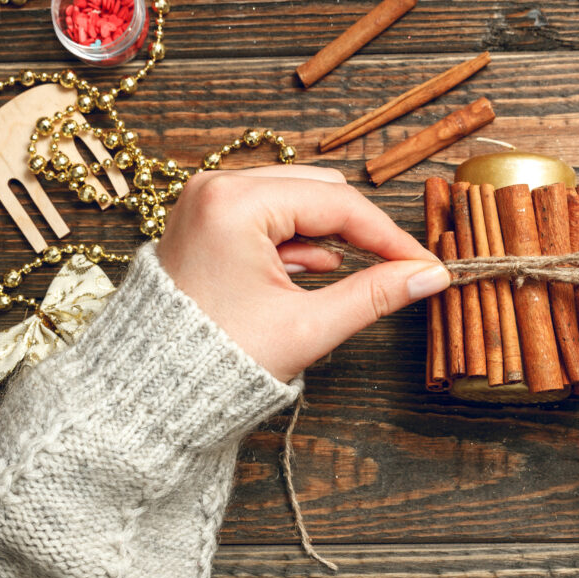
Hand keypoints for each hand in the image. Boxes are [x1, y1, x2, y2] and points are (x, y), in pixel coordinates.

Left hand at [156, 165, 449, 382]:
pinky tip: (314, 272)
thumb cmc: (215, 361)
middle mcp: (216, 187)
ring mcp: (207, 201)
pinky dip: (300, 241)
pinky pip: (269, 214)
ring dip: (330, 235)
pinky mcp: (206, 220)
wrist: (149, 390)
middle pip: (319, 190)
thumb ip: (375, 294)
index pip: (338, 204)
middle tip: (398, 268)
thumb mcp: (308, 326)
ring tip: (350, 277)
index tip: (423, 264)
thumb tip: (428, 276)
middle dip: (361, 230)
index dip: (390, 236)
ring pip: (297, 199)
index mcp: (235, 203)